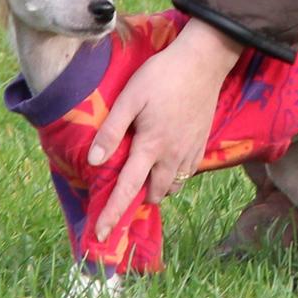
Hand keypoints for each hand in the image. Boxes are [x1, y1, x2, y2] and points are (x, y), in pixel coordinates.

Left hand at [89, 21, 242, 240]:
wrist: (203, 62)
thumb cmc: (161, 76)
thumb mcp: (130, 98)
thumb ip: (112, 131)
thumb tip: (94, 162)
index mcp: (150, 146)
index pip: (127, 189)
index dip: (112, 213)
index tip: (100, 235)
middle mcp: (172, 156)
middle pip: (154, 193)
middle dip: (138, 199)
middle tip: (124, 193)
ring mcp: (190, 151)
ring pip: (173, 185)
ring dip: (158, 188)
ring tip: (145, 176)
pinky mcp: (202, 142)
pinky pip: (187, 172)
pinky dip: (175, 175)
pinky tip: (167, 161)